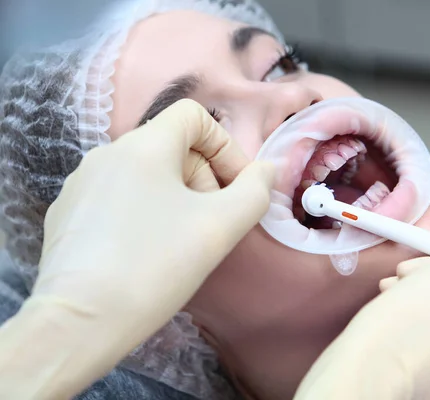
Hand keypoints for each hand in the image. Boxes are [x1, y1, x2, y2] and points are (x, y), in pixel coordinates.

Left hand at [25, 99, 273, 380]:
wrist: (80, 321)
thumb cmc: (156, 266)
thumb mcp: (220, 227)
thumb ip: (255, 191)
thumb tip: (266, 169)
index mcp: (144, 145)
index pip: (194, 116)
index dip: (224, 146)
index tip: (234, 189)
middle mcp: (106, 153)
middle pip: (171, 146)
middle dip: (203, 178)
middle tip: (211, 223)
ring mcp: (81, 182)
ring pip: (144, 173)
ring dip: (175, 196)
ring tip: (179, 241)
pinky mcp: (66, 212)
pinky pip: (117, 196)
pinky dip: (141, 211)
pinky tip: (142, 251)